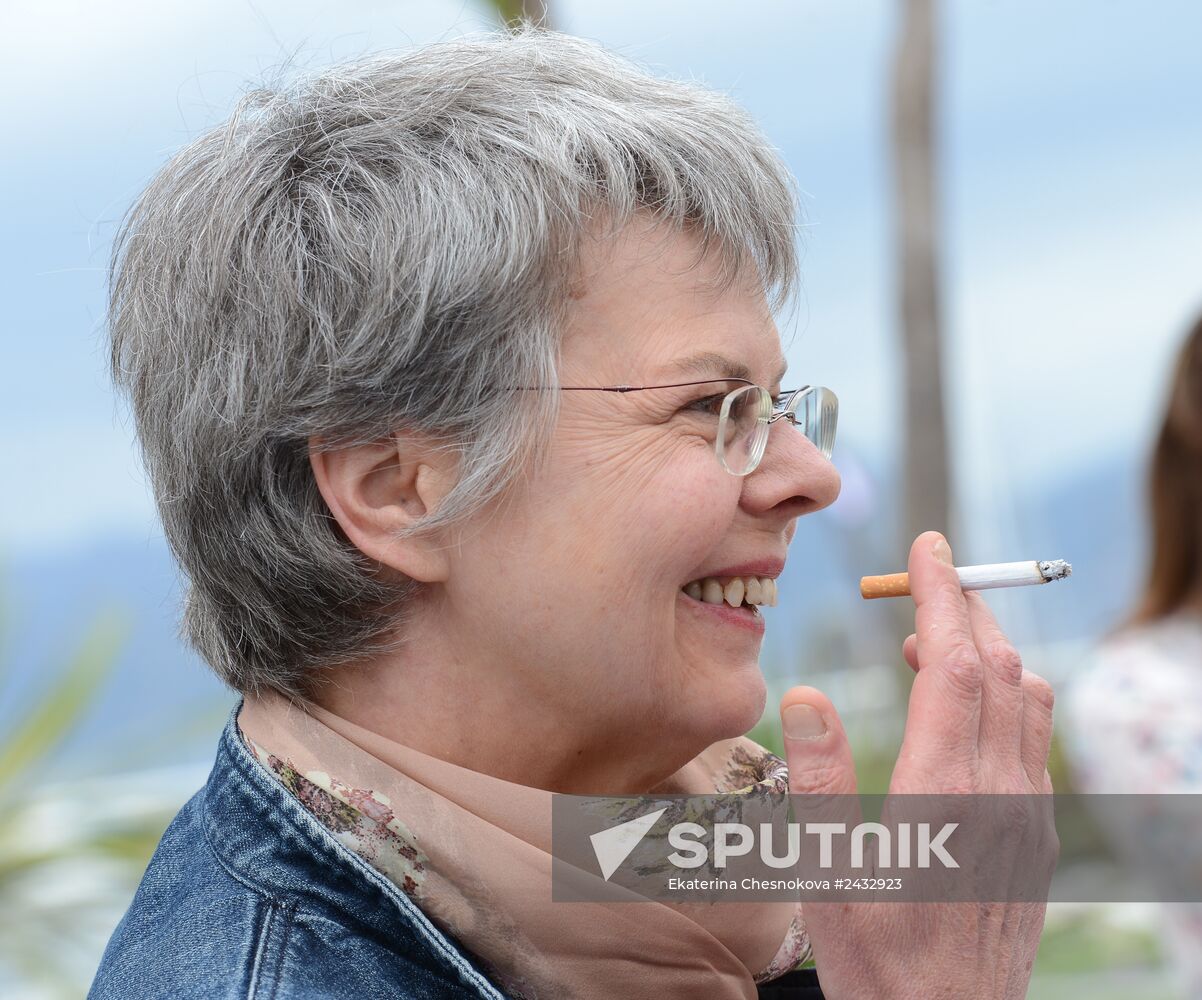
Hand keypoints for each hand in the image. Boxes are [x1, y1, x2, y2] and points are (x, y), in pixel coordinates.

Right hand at [778, 531, 1057, 998]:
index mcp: (946, 790)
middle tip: (925, 573)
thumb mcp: (828, 871)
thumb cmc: (878, 958)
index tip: (927, 547)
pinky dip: (1002, 694)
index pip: (953, 663)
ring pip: (1026, 698)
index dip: (939, 595)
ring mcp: (1028, 814)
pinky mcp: (1036, 835)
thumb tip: (807, 693)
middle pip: (997, 667)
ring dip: (985, 650)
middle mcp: (1001, 792)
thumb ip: (819, 777)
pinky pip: (1033, 738)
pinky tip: (963, 711)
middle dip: (964, 605)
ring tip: (929, 641)